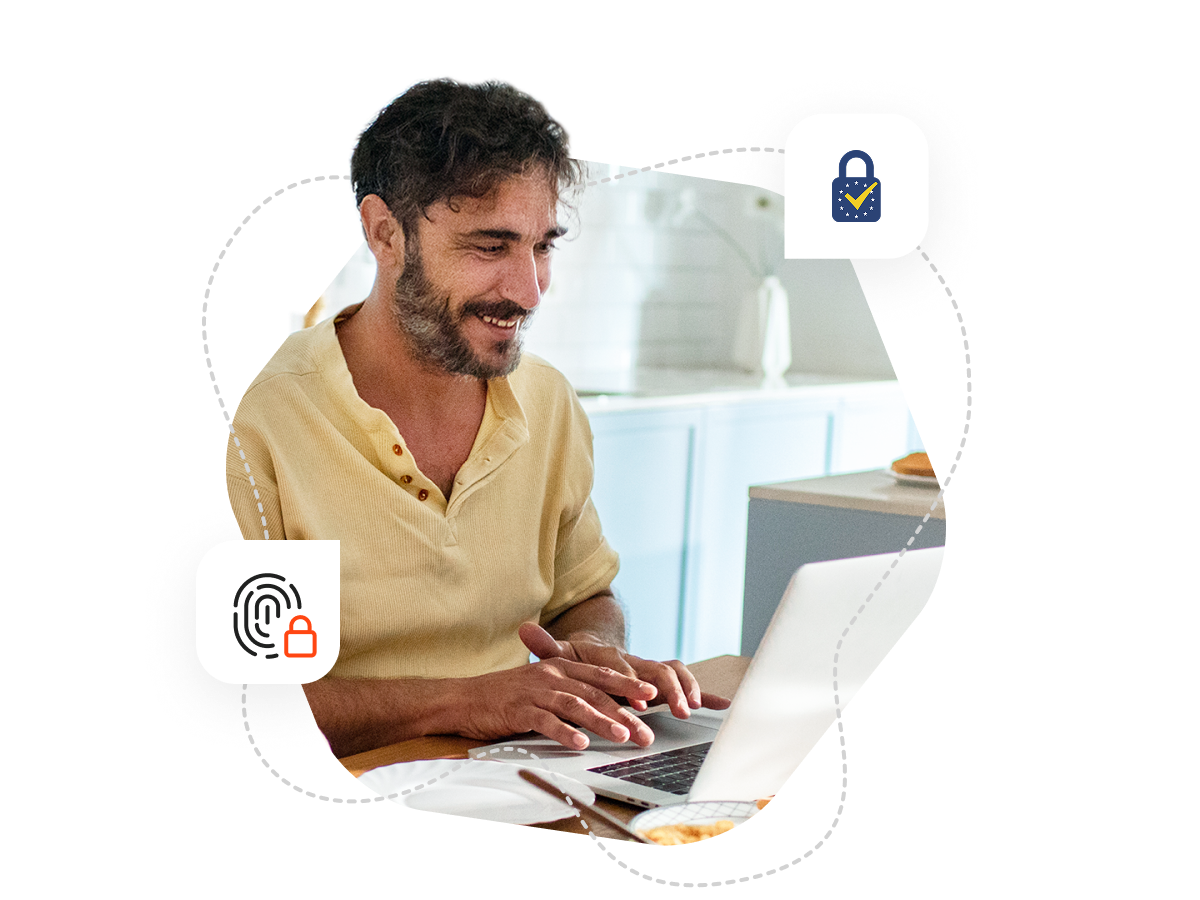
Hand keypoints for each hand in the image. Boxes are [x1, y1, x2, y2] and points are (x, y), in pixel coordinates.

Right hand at [456, 655, 659, 749]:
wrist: (464, 698)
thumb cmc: (506, 695)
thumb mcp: (542, 685)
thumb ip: (571, 691)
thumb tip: (605, 706)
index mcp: (560, 666)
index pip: (601, 675)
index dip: (628, 684)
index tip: (651, 695)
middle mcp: (551, 675)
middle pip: (595, 693)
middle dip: (624, 712)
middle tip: (644, 730)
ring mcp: (535, 691)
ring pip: (575, 705)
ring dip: (601, 721)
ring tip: (621, 736)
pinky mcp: (519, 710)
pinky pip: (546, 721)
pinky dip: (565, 732)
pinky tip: (579, 743)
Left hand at [519, 623, 730, 719]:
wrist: (595, 647)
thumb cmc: (577, 657)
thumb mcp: (558, 652)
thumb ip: (546, 645)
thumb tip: (524, 628)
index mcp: (609, 655)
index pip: (622, 667)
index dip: (630, 682)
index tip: (638, 698)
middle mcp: (633, 660)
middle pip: (655, 669)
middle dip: (667, 690)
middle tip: (676, 710)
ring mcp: (648, 669)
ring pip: (672, 672)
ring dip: (685, 689)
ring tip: (691, 710)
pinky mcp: (659, 680)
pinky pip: (685, 682)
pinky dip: (704, 692)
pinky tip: (720, 705)